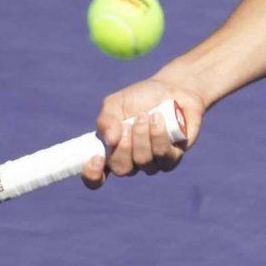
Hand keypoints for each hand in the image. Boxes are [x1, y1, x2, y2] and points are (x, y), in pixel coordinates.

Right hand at [81, 78, 203, 185]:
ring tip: (146, 116)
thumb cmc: (141, 98)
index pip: (97, 178)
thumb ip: (106, 120)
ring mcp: (152, 162)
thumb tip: (110, 141)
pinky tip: (159, 119)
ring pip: (144, 162)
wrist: (171, 88)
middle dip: (124, 145)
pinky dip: (159, 135)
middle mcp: (131, 162)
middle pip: (122, 169)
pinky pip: (164, 156)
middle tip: (129, 123)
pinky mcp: (172, 158)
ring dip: (143, 136)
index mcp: (111, 151)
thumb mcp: (116, 103)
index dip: (93, 175)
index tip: (96, 158)